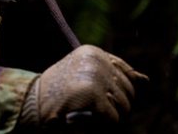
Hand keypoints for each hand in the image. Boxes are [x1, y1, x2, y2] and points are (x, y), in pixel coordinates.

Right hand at [16, 45, 146, 130]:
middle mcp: (95, 60)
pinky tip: (83, 117)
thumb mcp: (85, 77)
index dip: (116, 91)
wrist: (32, 105)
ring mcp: (94, 76)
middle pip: (129, 92)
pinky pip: (113, 118)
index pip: (127, 74)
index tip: (98, 96)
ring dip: (108, 115)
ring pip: (124, 106)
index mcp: (92, 52)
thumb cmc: (59, 93)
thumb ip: (115, 76)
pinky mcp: (93, 94)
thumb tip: (146, 80)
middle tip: (88, 105)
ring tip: (85, 110)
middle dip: (114, 104)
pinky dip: (101, 124)